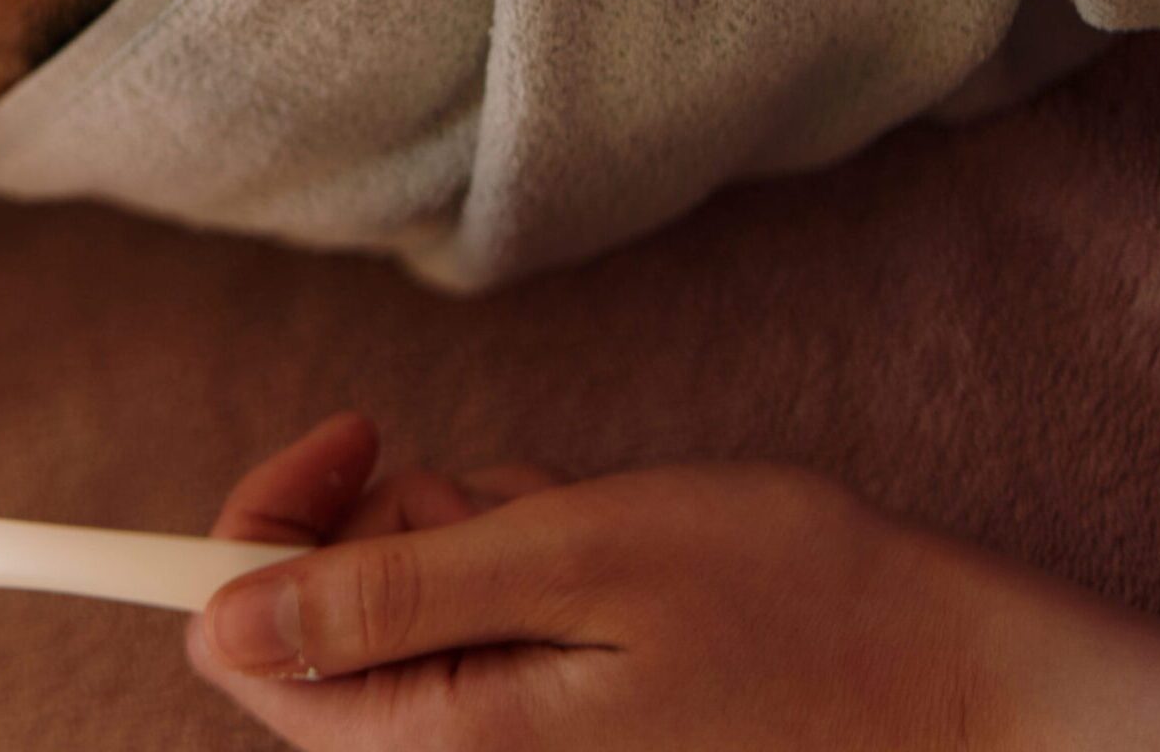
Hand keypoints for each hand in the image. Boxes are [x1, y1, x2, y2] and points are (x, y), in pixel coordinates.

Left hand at [188, 413, 1159, 751]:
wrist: (945, 679)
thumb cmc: (777, 608)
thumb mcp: (566, 563)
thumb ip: (382, 596)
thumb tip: (215, 616)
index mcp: (439, 738)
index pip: (237, 639)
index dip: (260, 523)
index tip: (352, 437)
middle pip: (316, 611)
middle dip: (393, 517)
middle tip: (508, 496)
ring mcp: (505, 736)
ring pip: (404, 595)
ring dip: (472, 529)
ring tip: (585, 532)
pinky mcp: (550, 713)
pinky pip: (479, 611)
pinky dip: (526, 555)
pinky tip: (611, 558)